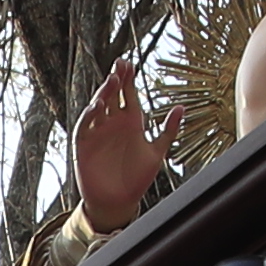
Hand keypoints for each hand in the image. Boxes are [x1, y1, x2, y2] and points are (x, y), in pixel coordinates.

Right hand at [73, 61, 170, 235]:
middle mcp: (113, 124)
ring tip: (111, 81)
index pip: (128, 94)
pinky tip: (97, 106)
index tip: (129, 63)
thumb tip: (181, 107)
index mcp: (130, 122)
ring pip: (98, 107)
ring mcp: (98, 133)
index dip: (128, 79)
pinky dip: (89, 116)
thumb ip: (168, 130)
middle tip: (119, 64)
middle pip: (112, 95)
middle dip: (115, 79)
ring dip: (103, 94)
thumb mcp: (157, 152)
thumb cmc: (137, 178)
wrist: (119, 202)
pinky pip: (84, 127)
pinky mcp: (84, 145)